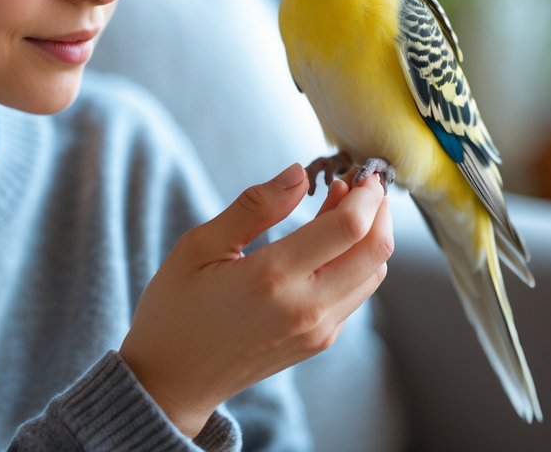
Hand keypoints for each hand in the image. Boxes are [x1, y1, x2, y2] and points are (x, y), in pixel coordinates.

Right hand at [119, 162, 392, 436]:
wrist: (171, 380)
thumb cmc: (176, 309)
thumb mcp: (200, 246)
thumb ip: (255, 207)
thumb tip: (299, 173)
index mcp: (273, 278)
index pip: (349, 227)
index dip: (365, 193)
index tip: (360, 170)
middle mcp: (306, 308)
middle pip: (375, 252)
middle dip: (378, 210)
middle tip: (360, 183)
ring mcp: (317, 330)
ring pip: (373, 274)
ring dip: (370, 236)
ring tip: (339, 208)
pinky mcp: (318, 342)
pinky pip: (356, 295)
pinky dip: (356, 262)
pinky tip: (328, 243)